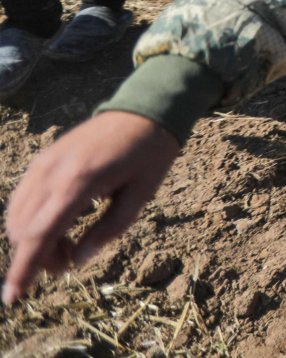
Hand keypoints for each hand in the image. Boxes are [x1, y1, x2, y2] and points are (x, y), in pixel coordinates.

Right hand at [3, 112, 179, 304]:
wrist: (145, 109)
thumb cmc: (150, 154)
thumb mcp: (141, 195)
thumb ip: (110, 229)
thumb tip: (79, 259)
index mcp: (78, 183)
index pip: (39, 235)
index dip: (23, 270)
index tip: (12, 298)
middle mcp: (52, 173)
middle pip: (24, 230)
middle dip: (38, 257)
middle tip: (69, 263)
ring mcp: (43, 163)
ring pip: (17, 216)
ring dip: (34, 240)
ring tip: (68, 246)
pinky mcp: (43, 159)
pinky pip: (23, 198)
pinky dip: (31, 220)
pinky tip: (58, 224)